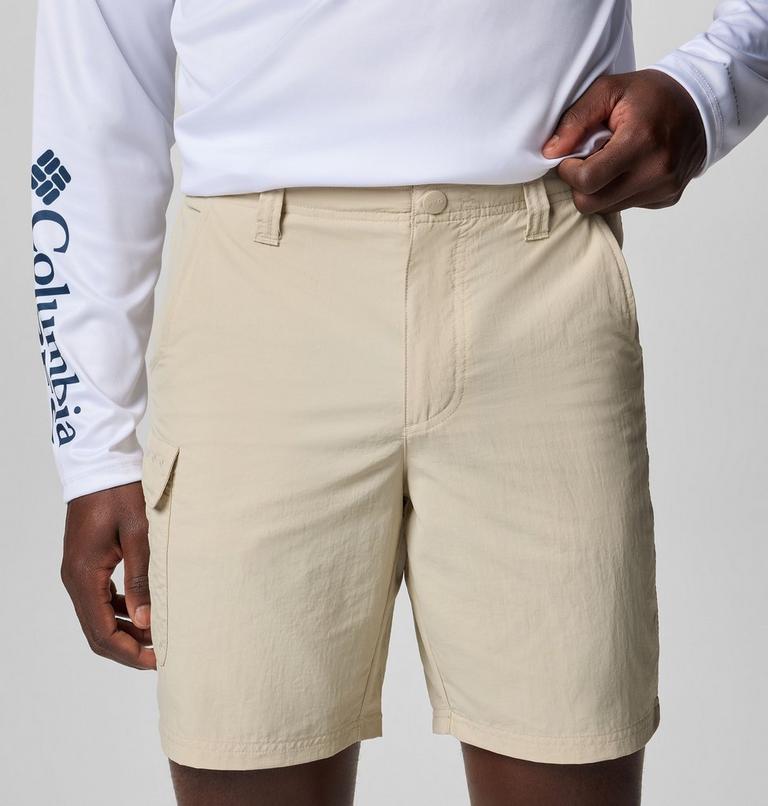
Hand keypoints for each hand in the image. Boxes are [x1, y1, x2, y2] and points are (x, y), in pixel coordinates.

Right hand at [60, 482, 155, 669]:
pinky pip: (100, 599)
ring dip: (126, 630)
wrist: (101, 466)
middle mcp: (75, 579)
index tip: (157, 660)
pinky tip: (145, 610)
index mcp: (85, 576)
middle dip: (128, 647)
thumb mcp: (139, 535)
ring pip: (98, 617)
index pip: (102, 631)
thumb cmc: (121, 494)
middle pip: (97, 631)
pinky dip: (121, 612)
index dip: (129, 651)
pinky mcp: (87, 564)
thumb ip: (142, 579)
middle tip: (161, 655)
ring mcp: (78, 573)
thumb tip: (148, 621)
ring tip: (159, 634)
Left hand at [541, 68, 706, 213]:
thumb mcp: (609, 90)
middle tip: (588, 161)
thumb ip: (575, 120)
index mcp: (641, 142)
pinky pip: (626, 206)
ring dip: (600, 189)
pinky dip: (618, 191)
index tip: (572, 156)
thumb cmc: (651, 94)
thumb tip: (549, 153)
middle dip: (580, 185)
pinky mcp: (667, 198)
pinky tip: (629, 168)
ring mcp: (664, 189)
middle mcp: (656, 171)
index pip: (587, 181)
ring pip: (606, 209)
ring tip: (612, 160)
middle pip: (591, 203)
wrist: (702, 104)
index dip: (569, 171)